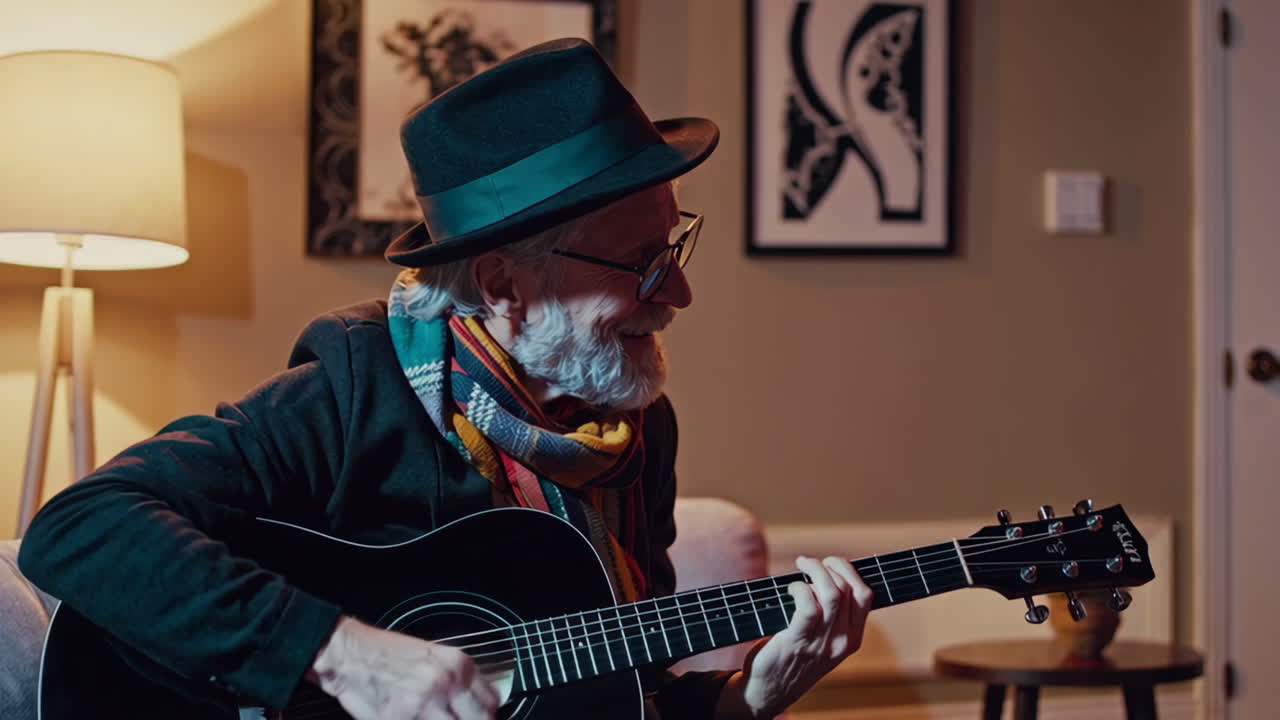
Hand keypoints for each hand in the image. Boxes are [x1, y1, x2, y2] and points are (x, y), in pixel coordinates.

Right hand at [308, 616, 498, 719]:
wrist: (348, 654)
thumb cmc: (385, 655)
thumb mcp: (432, 657)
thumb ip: (457, 680)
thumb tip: (473, 705)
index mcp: (458, 665)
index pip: (492, 701)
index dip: (488, 715)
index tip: (483, 718)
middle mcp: (446, 684)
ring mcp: (425, 705)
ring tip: (434, 718)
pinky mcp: (402, 719)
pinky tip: (414, 718)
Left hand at [719, 556, 872, 718]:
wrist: (770, 692)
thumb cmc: (794, 658)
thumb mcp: (824, 640)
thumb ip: (832, 616)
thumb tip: (828, 575)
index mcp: (852, 639)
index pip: (865, 595)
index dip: (849, 570)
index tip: (831, 563)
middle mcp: (842, 642)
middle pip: (848, 589)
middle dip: (830, 565)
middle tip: (810, 562)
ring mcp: (821, 643)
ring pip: (832, 593)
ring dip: (815, 570)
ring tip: (801, 566)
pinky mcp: (797, 642)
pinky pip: (807, 605)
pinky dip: (799, 588)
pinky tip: (790, 589)